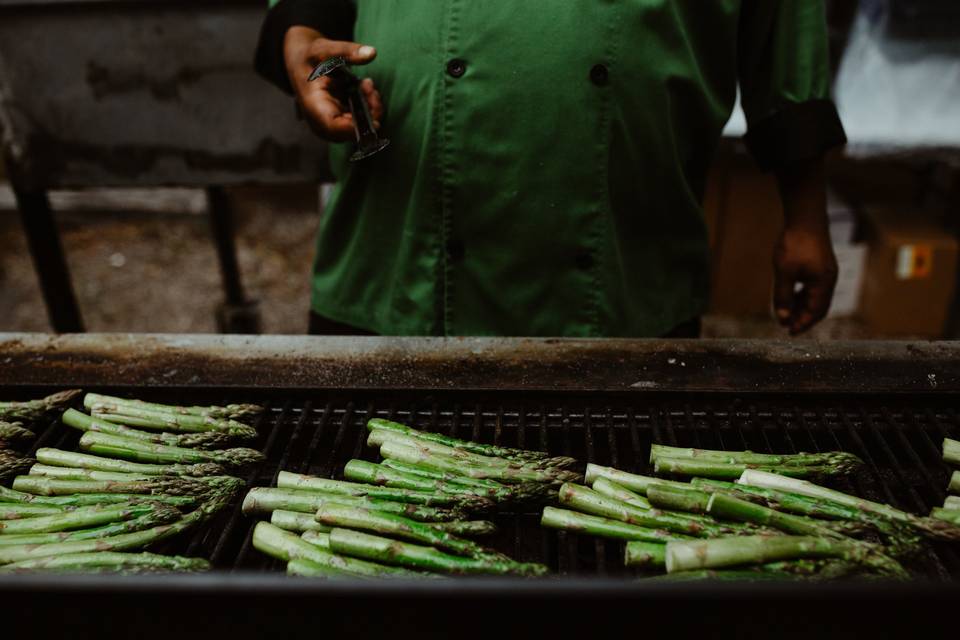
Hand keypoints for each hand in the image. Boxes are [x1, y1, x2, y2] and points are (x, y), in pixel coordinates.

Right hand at [283, 26, 384, 141]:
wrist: (302, 64)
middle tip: (368, 85)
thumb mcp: (323, 48)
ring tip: (366, 84)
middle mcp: (321, 121)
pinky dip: (368, 106)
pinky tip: (365, 88)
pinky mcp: (340, 121)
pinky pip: (360, 121)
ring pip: (359, 128)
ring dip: (371, 107)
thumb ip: (346, 51)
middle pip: (350, 131)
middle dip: (369, 111)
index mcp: (313, 105)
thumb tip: (372, 52)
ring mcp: (331, 124)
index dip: (355, 128)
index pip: (333, 126)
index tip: (376, 121)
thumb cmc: (309, 57)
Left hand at [772, 224, 837, 334]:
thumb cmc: (795, 244)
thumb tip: (783, 318)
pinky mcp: (821, 266)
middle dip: (804, 318)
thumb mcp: (784, 272)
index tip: (789, 332)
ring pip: (817, 298)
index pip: (815, 312)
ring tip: (787, 313)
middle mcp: (829, 280)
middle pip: (819, 307)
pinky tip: (792, 297)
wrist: (805, 218)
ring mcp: (826, 273)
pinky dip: (804, 296)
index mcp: (823, 284)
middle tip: (788, 327)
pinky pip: (815, 288)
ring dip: (803, 307)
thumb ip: (783, 296)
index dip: (802, 323)